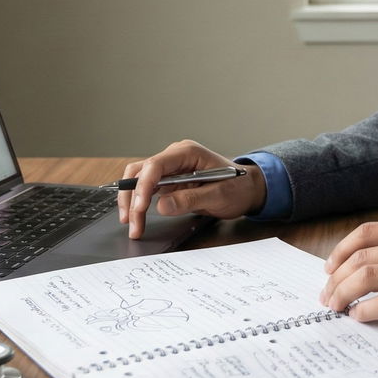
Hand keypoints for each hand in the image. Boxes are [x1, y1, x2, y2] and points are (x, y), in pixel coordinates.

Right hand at [118, 140, 266, 238]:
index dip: (144, 186)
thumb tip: (161, 206)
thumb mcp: (218, 196)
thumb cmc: (238, 187)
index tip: (140, 208)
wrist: (247, 189)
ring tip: (131, 224)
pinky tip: (137, 217)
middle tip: (131, 222)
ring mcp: (170, 168)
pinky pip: (147, 188)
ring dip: (131, 201)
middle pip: (141, 172)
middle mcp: (174, 156)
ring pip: (139, 180)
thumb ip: (190, 200)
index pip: (156, 165)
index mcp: (187, 152)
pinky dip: (139, 203)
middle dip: (132, 197)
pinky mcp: (168, 180)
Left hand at [319, 219, 377, 339]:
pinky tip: (359, 317)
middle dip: (335, 278)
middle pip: (361, 257)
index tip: (329, 269)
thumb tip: (369, 263)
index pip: (367, 233)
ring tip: (335, 307)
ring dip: (343, 294)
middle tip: (327, 296)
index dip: (341, 251)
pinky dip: (365, 311)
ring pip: (367, 277)